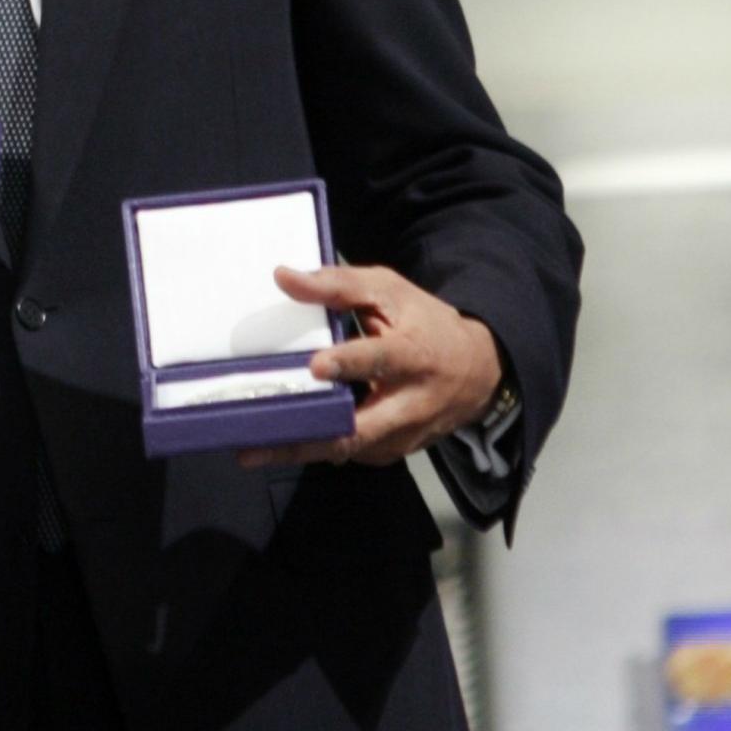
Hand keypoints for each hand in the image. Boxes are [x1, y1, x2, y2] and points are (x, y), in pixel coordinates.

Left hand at [237, 263, 501, 468]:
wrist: (479, 370)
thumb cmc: (424, 323)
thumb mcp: (389, 292)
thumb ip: (338, 285)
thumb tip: (283, 277)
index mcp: (413, 354)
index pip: (380, 360)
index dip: (349, 364)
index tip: (316, 366)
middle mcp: (411, 403)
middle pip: (359, 428)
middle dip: (309, 435)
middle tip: (259, 435)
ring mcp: (404, 434)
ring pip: (348, 449)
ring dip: (301, 449)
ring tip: (251, 448)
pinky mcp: (393, 452)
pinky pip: (349, 454)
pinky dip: (315, 450)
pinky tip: (277, 446)